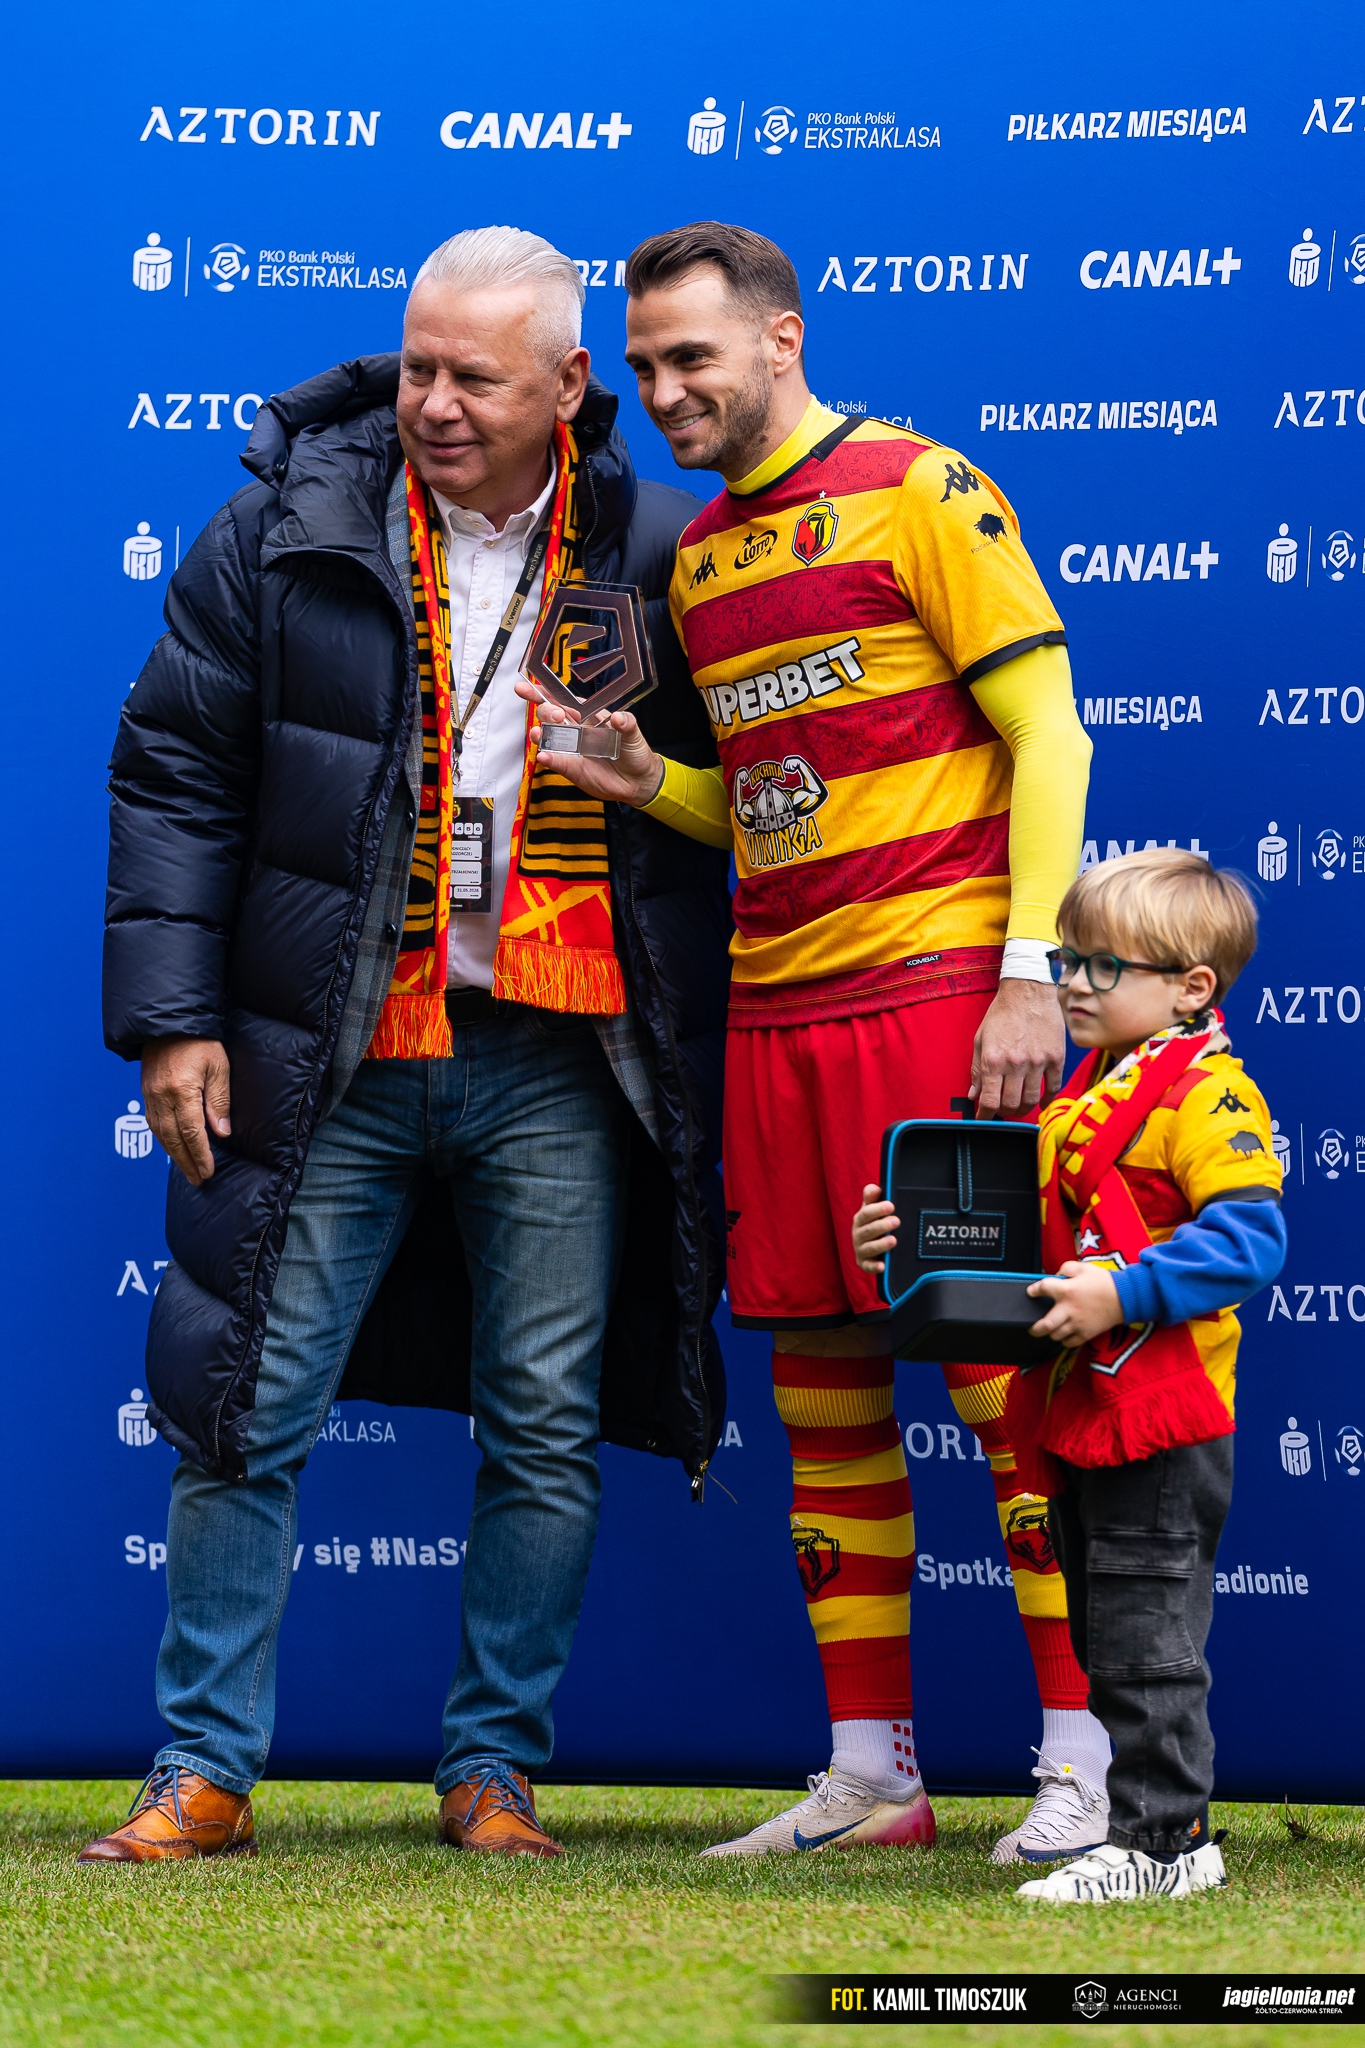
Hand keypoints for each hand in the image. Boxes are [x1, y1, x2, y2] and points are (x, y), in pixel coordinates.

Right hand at [141, 1036, 230, 1186]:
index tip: (208, 1171)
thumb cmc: (200, 1041)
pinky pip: (153, 1122)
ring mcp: (150, 1095)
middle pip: (173, 1138)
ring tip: (187, 1169)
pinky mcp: (146, 1092)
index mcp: (181, 1090)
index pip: (192, 1132)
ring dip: (174, 1154)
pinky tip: (172, 1147)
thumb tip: (221, 1133)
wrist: (170, 1022)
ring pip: (160, 1133)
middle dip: (186, 1162)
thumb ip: (219, 1101)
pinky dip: (163, 1139)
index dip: (200, 1155)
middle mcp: (161, 1096)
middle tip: (198, 1179)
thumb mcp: (218, 1067)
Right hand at [513, 676, 664, 806]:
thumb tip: (619, 717)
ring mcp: (572, 749)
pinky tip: (544, 755)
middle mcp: (576, 730)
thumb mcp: (634, 733)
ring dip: (540, 735)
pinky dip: (549, 758)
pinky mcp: (572, 768)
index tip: (528, 687)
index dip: (544, 692)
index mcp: (588, 715)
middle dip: (547, 711)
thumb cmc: (635, 752)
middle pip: (551, 716)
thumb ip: (627, 723)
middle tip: (556, 715)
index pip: (562, 700)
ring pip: (548, 738)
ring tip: (537, 734)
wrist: (638, 781)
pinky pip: (557, 761)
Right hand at [853, 1184, 898, 1274]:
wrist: (874, 1245)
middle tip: (897, 1221)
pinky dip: (874, 1267)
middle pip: (868, 1230)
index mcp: (860, 1219)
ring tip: (893, 1240)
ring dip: (880, 1244)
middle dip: (881, 1226)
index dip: (877, 1209)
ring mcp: (861, 1249)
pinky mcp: (864, 1263)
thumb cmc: (876, 1222)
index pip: (866, 1213)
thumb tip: (875, 1188)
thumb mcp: (873, 1208)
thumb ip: (872, 1197)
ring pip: (868, 1248)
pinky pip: (868, 1266)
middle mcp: (858, 1234)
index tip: (891, 1206)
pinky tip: (884, 1266)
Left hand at [971, 978, 1064, 1115]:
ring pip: (1031, 1100)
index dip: (985, 1115)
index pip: (989, 1100)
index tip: (983, 1118)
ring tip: (1018, 1106)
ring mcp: (1038, 1062)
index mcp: (993, 1059)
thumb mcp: (981, 1040)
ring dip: (1023, 1108)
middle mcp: (1016, 1063)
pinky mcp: (1056, 1058)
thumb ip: (976, 1070)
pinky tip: (1042, 1102)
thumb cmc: (1002, 1013)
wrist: (1028, 991)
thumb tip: (974, 1094)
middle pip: (1010, 1104)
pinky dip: (1047, 1100)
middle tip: (1002, 1109)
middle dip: (1003, 1112)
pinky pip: (1053, 1087)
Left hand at [1028, 1260, 1121, 1344]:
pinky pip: (1069, 1343)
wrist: (1125, 1298)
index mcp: (1067, 1290)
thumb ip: (1065, 1268)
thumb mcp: (1083, 1267)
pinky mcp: (1086, 1334)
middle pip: (1045, 1324)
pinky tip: (1065, 1334)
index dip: (1034, 1290)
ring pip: (1056, 1335)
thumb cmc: (1104, 1282)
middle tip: (1032, 1328)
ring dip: (1051, 1333)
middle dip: (1035, 1328)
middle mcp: (1069, 1309)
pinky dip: (1064, 1340)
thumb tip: (1055, 1276)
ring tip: (1051, 1329)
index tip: (1032, 1292)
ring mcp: (1077, 1324)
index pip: (1043, 1289)